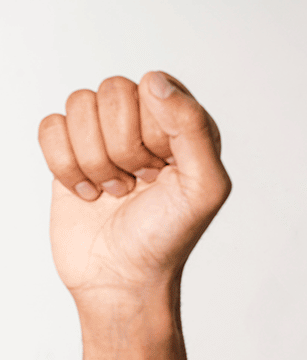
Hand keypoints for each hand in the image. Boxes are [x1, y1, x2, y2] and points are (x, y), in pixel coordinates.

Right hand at [38, 72, 230, 301]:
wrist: (122, 279)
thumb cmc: (169, 235)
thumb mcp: (203, 186)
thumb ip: (192, 127)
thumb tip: (154, 80)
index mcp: (186, 122)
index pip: (155, 87)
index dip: (152, 130)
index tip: (163, 169)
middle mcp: (146, 120)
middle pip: (113, 91)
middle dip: (121, 147)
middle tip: (139, 181)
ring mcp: (105, 134)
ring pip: (78, 104)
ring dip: (94, 159)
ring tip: (117, 189)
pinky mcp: (69, 151)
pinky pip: (50, 126)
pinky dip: (65, 166)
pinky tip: (89, 193)